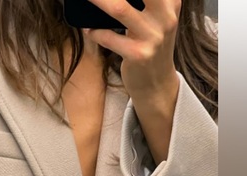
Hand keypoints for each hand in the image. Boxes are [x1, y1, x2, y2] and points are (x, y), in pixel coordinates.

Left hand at [83, 0, 182, 164]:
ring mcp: (152, 37)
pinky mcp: (137, 55)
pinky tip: (88, 29)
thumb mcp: (158, 20)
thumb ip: (146, 3)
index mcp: (170, 3)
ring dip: (98, 1)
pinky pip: (109, 38)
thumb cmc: (150, 47)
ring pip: (120, 9)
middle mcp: (165, 17)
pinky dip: (95, 32)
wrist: (156, 84)